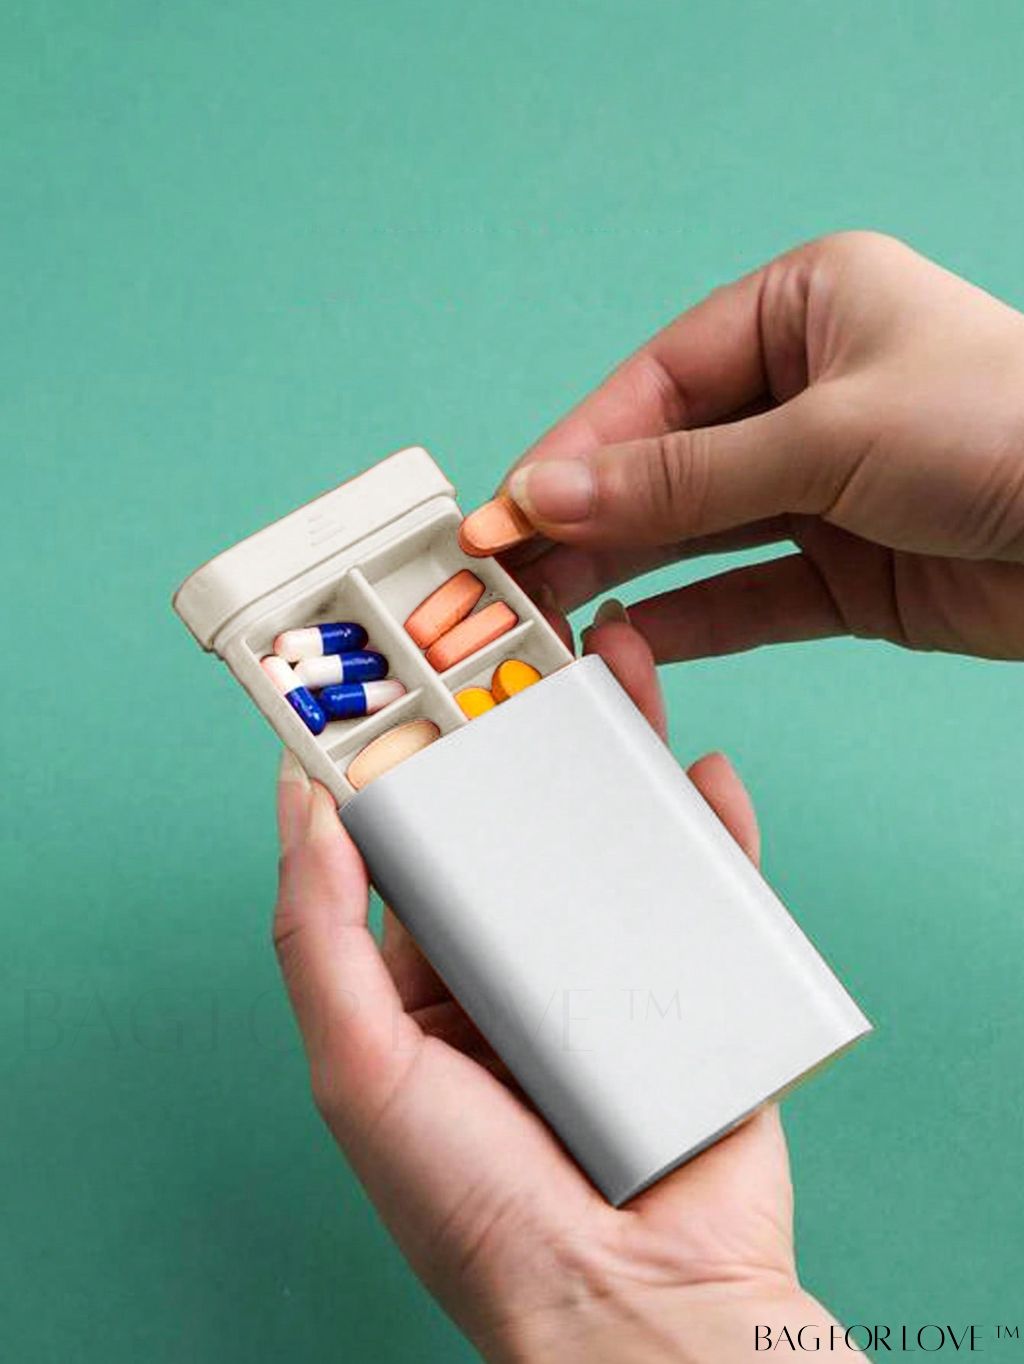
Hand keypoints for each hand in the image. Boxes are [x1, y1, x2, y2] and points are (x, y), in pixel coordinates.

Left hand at [272, 622, 858, 1361]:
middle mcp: (521, 975)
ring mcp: (614, 979)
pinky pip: (707, 895)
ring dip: (621, 755)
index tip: (427, 680)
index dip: (423, 767)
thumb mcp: (361, 1068)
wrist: (634, 1306)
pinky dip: (711, 832)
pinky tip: (702, 775)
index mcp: (433, 992)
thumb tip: (296, 808)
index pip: (424, 855)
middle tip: (536, 646)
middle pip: (526, 829)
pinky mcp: (696, 991)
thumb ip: (319, 937)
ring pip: (616, 841)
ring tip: (621, 665)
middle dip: (532, 738)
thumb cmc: (478, 1211)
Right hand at [461, 232, 1023, 660]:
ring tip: (549, 611)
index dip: (576, 450)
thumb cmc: (1011, 430)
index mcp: (806, 309)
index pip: (658, 384)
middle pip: (667, 460)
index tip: (508, 510)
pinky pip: (749, 595)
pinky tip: (631, 638)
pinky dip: (691, 620)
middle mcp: (810, 393)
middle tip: (509, 573)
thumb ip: (681, 477)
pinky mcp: (851, 571)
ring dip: (625, 573)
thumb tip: (550, 496)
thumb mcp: (828, 437)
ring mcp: (828, 487)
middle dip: (588, 517)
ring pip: (698, 533)